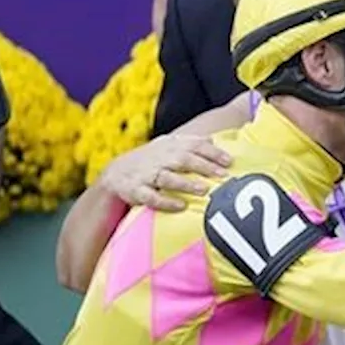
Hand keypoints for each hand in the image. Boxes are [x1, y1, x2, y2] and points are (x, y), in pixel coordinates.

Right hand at [98, 135, 232, 211]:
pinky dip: (166, 202)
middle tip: (223, 175)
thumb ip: (189, 143)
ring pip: (167, 178)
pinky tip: (181, 206)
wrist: (115, 173)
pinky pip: (151, 197)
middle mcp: (159, 158)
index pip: (193, 145)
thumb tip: (213, 138)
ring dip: (186, 184)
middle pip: (183, 159)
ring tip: (204, 190)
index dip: (212, 152)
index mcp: (169, 146)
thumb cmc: (152, 160)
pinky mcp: (136, 190)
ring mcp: (146, 174)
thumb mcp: (168, 146)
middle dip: (204, 166)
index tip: (229, 161)